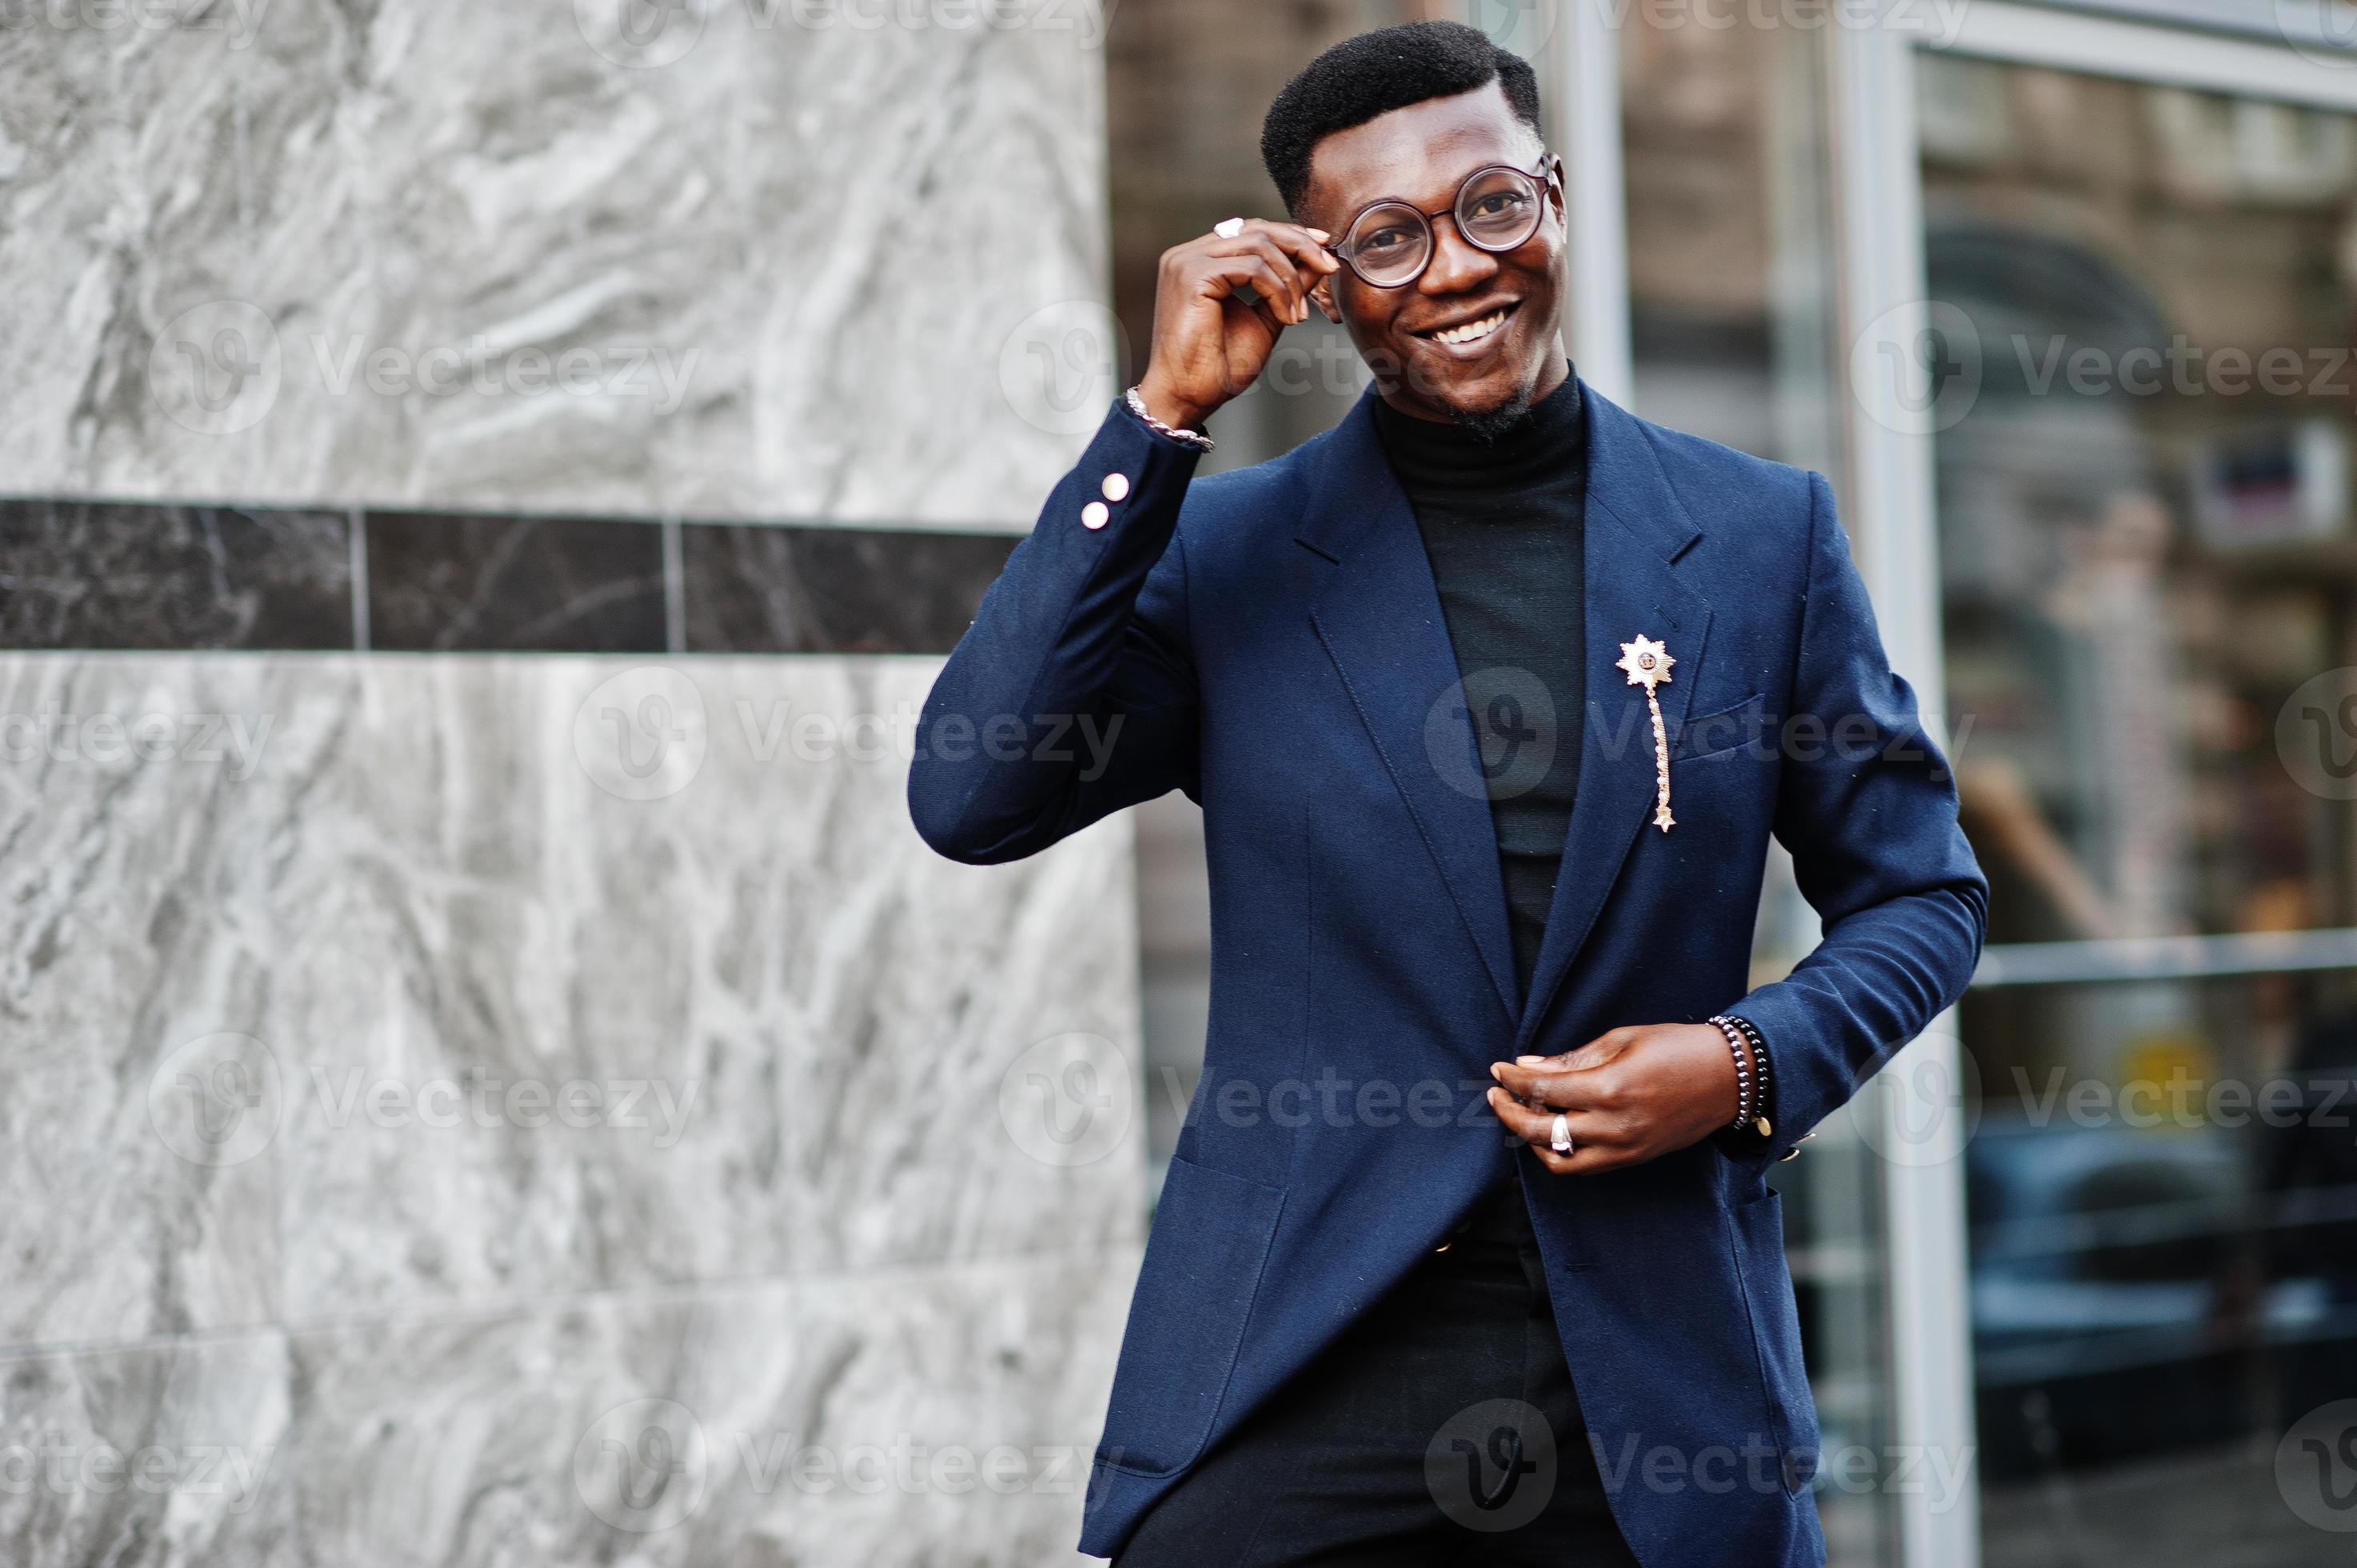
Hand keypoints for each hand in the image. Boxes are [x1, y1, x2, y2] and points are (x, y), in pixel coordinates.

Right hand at [1135, 219, 1339, 431]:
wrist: (1189, 397)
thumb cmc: (1217, 366)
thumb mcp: (1265, 317)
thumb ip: (1286, 286)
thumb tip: (1318, 260)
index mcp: (1199, 261)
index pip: (1250, 231)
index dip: (1290, 234)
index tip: (1323, 249)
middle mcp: (1188, 255)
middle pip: (1256, 229)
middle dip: (1300, 245)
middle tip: (1329, 267)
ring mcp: (1187, 262)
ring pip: (1258, 245)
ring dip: (1290, 279)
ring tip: (1298, 313)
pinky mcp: (1193, 276)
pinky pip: (1252, 267)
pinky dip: (1277, 290)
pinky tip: (1284, 317)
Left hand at [1486, 1023, 1741, 1174]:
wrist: (1729, 1078)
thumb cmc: (1677, 1048)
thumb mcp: (1621, 1040)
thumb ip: (1572, 1059)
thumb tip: (1527, 1066)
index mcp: (1609, 1088)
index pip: (1542, 1090)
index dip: (1512, 1081)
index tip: (1497, 1070)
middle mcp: (1613, 1125)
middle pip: (1540, 1129)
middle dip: (1509, 1111)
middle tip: (1495, 1095)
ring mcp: (1624, 1148)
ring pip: (1557, 1159)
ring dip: (1531, 1140)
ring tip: (1520, 1115)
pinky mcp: (1632, 1159)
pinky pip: (1583, 1166)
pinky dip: (1558, 1154)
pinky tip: (1550, 1133)